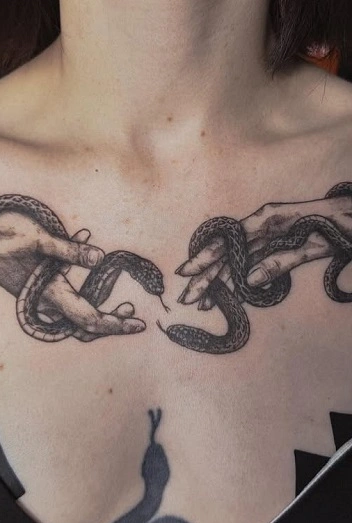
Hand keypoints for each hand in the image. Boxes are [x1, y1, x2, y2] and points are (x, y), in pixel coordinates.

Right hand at [0, 205, 145, 337]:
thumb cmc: (1, 237)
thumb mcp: (38, 238)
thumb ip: (69, 250)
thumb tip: (99, 257)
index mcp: (50, 293)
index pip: (89, 318)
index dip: (115, 324)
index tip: (139, 324)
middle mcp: (47, 300)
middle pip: (84, 322)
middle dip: (111, 322)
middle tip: (133, 316)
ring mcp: (41, 295)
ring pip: (76, 313)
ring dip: (100, 310)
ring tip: (123, 304)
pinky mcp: (38, 287)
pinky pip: (67, 299)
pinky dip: (86, 295)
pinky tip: (96, 268)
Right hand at [176, 194, 351, 308]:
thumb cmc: (346, 223)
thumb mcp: (317, 240)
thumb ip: (282, 259)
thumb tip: (249, 280)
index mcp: (270, 218)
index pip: (230, 239)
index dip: (206, 256)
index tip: (186, 272)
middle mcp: (265, 228)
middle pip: (228, 254)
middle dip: (205, 276)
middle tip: (187, 298)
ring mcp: (271, 240)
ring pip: (237, 264)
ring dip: (219, 284)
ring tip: (202, 304)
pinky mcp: (280, 251)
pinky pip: (254, 269)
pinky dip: (239, 284)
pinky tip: (226, 296)